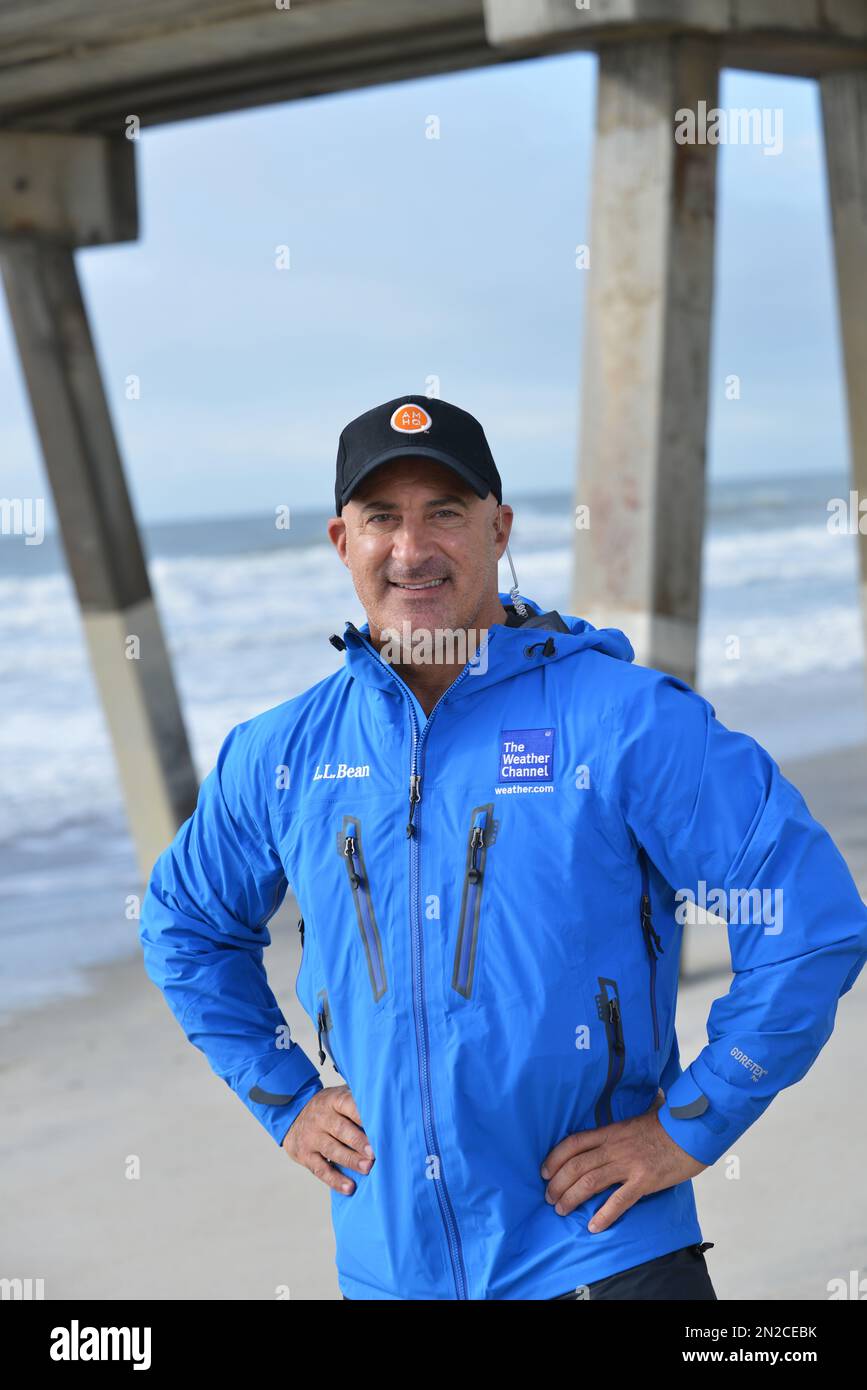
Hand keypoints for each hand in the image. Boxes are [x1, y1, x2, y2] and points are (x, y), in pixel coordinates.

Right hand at [282, 1084, 374, 1193]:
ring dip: (351, 1160)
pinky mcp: (305, 1155)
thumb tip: (389, 1108)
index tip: (378, 1126)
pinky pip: (321, 1170)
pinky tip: (349, 1188)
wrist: (291, 1114)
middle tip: (374, 1152)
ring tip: (367, 1168)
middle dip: (359, 1142)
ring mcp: (312, 1137)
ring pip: (332, 1150)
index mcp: (333, 1100)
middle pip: (341, 1129)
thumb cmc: (328, 1108)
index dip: (362, 1116)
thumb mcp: (339, 1096)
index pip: (348, 1105)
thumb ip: (358, 1101)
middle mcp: (321, 1118)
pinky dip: (335, 1180)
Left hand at [539, 1089, 706, 1231]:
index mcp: (611, 1131)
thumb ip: (646, 1104)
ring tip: (561, 1210)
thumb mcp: (652, 1109)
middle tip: (549, 1198)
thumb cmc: (673, 1122)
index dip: (554, 1158)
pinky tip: (593, 1227)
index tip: (544, 1171)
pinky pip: (618, 1201)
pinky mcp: (643, 1181)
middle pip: (576, 1166)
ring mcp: (628, 1164)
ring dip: (571, 1199)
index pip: (574, 1143)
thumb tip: (656, 1092)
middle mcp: (614, 1147)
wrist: (694, 1132)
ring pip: (589, 1183)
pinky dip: (604, 1216)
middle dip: (558, 1184)